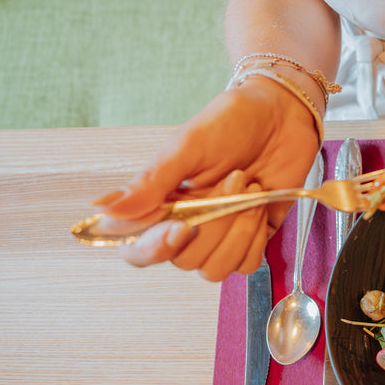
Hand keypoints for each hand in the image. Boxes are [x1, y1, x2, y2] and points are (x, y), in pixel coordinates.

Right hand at [90, 79, 319, 280]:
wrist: (283, 115)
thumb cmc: (230, 123)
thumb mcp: (187, 146)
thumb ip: (150, 182)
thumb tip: (102, 210)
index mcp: (160, 204)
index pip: (137, 251)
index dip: (154, 249)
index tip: (182, 227)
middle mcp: (186, 226)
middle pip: (184, 260)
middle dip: (214, 223)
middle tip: (235, 176)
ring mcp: (218, 236)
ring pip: (215, 269)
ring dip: (237, 230)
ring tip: (250, 187)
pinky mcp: (251, 239)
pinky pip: (247, 265)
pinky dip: (256, 237)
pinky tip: (260, 204)